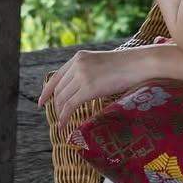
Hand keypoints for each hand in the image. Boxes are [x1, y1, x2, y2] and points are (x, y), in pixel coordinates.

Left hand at [37, 48, 151, 129]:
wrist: (140, 63)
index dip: (47, 91)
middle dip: (55, 105)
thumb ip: (89, 71)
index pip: (56, 76)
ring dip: (60, 112)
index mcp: (79, 57)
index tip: (42, 101)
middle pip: (59, 89)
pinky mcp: (88, 88)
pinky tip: (63, 125)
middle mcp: (78, 64)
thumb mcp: (102, 64)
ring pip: (62, 98)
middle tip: (57, 117)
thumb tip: (82, 88)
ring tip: (62, 123)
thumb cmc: (128, 66)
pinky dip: (64, 117)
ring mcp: (82, 75)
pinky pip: (70, 106)